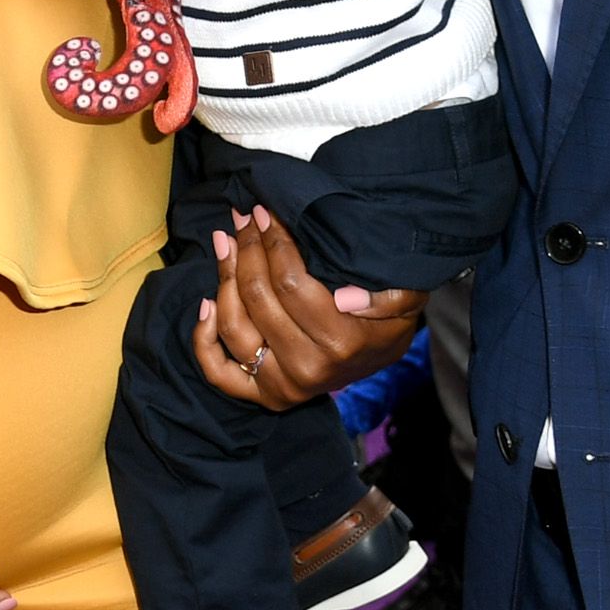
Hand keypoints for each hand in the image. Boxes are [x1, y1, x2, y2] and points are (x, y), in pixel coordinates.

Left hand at [190, 211, 424, 410]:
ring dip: (224, 278)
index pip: (291, 283)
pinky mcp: (264, 396)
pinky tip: (207, 302)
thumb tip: (344, 297)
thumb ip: (385, 295)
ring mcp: (283, 386)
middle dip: (247, 249)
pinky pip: (219, 372)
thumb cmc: (387, 316)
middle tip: (243, 219)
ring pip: (234, 327)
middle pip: (258, 298)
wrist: (379, 353)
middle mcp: (308, 370)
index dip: (272, 242)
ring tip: (226, 242)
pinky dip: (204, 339)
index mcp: (341, 343)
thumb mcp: (405, 297)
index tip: (265, 213)